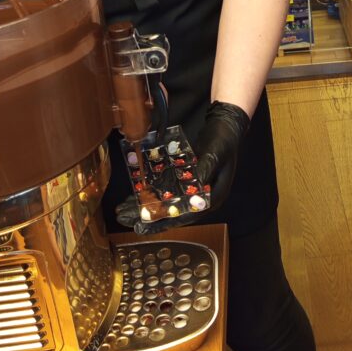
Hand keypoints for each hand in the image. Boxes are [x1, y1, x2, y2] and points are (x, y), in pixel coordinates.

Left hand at [116, 101, 250, 234]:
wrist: (225, 124)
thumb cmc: (224, 140)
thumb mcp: (215, 154)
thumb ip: (206, 170)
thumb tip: (195, 191)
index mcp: (214, 196)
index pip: (188, 215)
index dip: (166, 221)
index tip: (145, 226)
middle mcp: (203, 197)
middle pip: (174, 212)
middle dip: (150, 216)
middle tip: (127, 221)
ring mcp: (194, 188)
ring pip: (168, 201)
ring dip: (147, 205)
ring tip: (126, 211)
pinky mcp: (186, 178)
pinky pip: (167, 188)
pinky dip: (153, 191)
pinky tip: (137, 193)